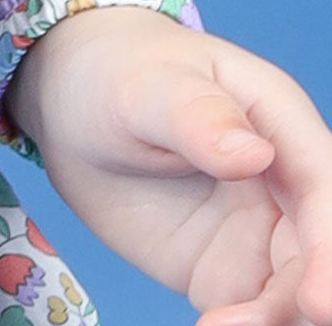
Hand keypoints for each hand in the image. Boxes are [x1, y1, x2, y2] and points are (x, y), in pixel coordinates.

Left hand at [5, 3, 331, 325]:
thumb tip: (254, 153)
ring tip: (215, 325)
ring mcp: (260, 232)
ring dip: (272, 320)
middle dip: (309, 299)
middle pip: (320, 252)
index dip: (328, 249)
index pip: (323, 188)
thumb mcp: (141, 85)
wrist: (67, 106)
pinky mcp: (229, 273)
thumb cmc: (111, 72)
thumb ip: (195, 115)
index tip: (316, 300)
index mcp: (277, 119)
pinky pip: (255, 314)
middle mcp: (282, 183)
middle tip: (254, 323)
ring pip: (293, 293)